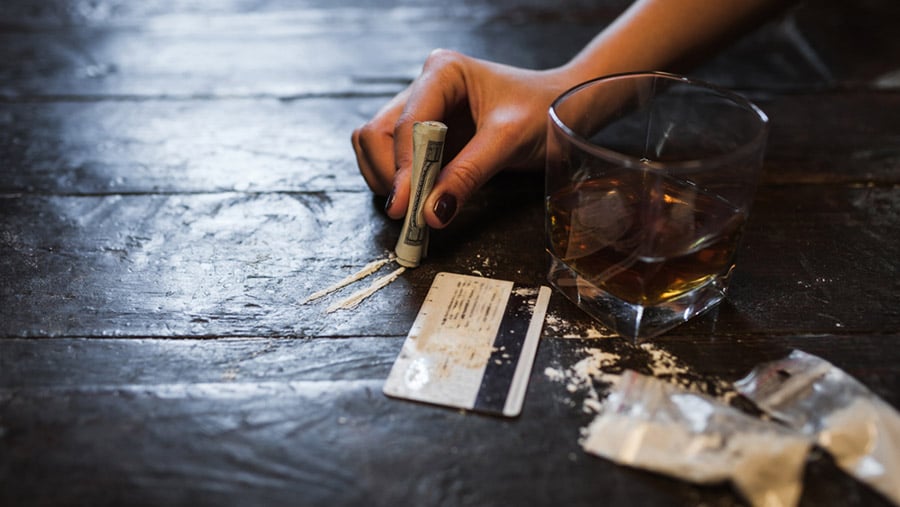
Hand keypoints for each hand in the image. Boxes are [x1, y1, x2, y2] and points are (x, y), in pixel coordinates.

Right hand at [352, 49, 572, 227]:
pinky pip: (391, 160)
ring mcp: (419, 110)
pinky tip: (421, 197)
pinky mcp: (423, 135)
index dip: (403, 168)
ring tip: (418, 206)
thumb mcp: (508, 141)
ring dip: (389, 181)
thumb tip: (432, 213)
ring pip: (375, 147)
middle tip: (412, 213)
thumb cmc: (543, 110)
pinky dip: (399, 183)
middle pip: (377, 134)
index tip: (405, 207)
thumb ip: (468, 175)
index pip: (406, 123)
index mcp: (442, 73)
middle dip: (391, 176)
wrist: (562, 107)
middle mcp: (423, 87)